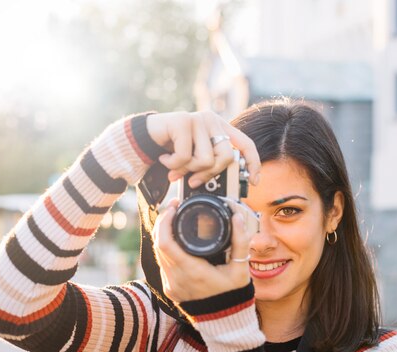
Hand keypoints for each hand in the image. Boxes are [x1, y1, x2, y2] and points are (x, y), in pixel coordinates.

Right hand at [146, 111, 260, 186]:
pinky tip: (164, 159)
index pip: (246, 144)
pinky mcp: (182, 121)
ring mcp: (198, 119)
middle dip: (209, 175)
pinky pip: (185, 156)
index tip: (254, 182)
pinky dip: (173, 164)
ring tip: (175, 166)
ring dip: (187, 170)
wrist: (143, 138)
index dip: (253, 163)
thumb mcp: (196, 159)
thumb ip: (210, 166)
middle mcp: (212, 120)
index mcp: (220, 128)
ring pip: (206, 160)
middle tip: (193, 180)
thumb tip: (225, 187)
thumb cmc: (173, 150)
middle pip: (226, 157)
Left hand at [152, 199, 253, 301]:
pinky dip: (166, 249)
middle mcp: (177, 278)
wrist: (225, 320)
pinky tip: (176, 241)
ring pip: (158, 254)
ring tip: (175, 220)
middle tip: (175, 209)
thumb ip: (240, 241)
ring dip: (163, 235)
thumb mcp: (241, 268)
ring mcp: (171, 284)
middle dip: (163, 223)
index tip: (174, 207)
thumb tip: (237, 218)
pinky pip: (162, 264)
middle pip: (158, 244)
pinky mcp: (169, 288)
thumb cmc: (233, 294)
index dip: (165, 221)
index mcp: (193, 271)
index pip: (165, 242)